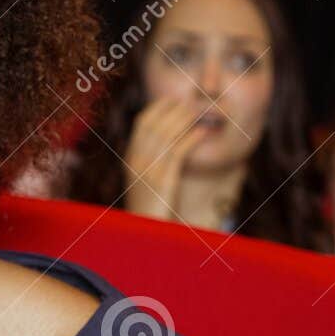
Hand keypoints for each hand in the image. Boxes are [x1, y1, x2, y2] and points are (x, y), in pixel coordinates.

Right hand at [121, 97, 205, 220]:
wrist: (145, 234)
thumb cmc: (150, 210)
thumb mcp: (146, 183)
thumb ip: (152, 163)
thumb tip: (169, 144)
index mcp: (130, 159)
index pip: (142, 123)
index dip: (158, 108)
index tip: (174, 101)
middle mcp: (136, 161)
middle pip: (155, 124)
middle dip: (174, 110)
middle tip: (192, 102)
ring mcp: (147, 170)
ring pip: (166, 135)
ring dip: (184, 119)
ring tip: (200, 112)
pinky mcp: (162, 181)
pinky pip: (178, 152)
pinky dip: (192, 138)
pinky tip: (204, 132)